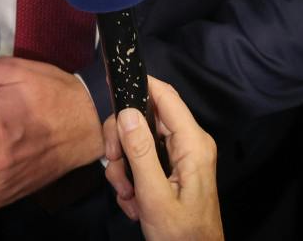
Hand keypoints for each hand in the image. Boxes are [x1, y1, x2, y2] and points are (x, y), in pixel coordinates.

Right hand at [101, 78, 223, 240]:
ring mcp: (179, 157)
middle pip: (144, 119)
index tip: (110, 78)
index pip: (165, 97)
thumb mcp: (155, 196)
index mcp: (192, 143)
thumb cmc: (180, 234)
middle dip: (122, 144)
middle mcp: (188, 143)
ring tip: (128, 197)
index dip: (139, 83)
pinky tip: (134, 203)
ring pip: (138, 143)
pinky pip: (142, 162)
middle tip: (114, 168)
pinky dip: (132, 181)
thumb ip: (140, 153)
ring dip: (125, 169)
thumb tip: (128, 112)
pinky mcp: (171, 172)